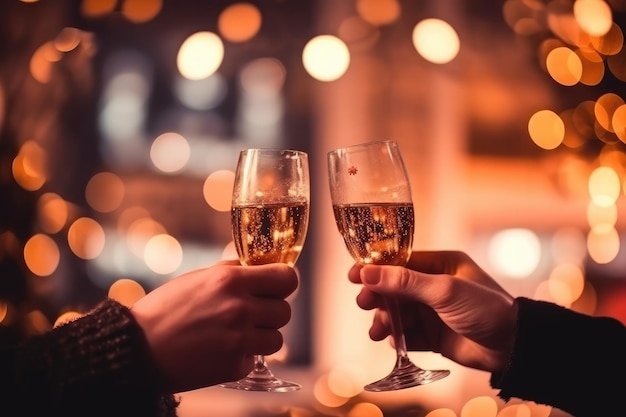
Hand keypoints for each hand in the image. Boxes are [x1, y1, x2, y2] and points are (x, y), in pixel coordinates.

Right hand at [131, 260, 297, 392]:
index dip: (284, 282)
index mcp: (230, 281)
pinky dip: (244, 355)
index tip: (277, 286)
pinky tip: (222, 349)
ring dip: (262, 335)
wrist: (137, 349)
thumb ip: (232, 272)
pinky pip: (256, 358)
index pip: (287, 278)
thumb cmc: (164, 310)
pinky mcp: (234, 367)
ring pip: (277, 338)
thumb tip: (259, 266)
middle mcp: (239, 309)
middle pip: (285, 310)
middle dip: (272, 311)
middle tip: (252, 312)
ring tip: (238, 333)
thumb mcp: (198, 278)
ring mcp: (239, 340)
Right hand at [348, 251, 516, 372]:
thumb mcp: (444, 290)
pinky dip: (397, 337)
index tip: (354, 275)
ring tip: (378, 330)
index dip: (376, 269)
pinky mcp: (433, 335)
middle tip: (364, 304)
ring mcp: (433, 311)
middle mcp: (435, 285)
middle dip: (378, 296)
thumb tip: (369, 272)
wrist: (514, 347)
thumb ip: (405, 282)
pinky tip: (394, 341)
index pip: (400, 263)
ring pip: (398, 312)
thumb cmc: (486, 309)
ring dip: (385, 320)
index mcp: (441, 265)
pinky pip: (407, 333)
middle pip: (394, 288)